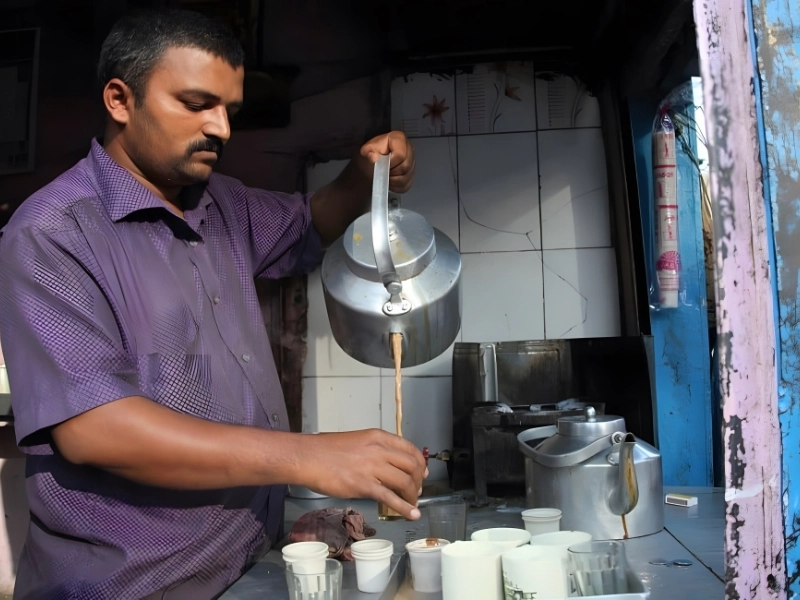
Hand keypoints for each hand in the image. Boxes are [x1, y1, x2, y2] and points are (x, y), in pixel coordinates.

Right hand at [300, 429, 426, 519]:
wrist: (307, 457)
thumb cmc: (325, 450)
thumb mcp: (356, 441)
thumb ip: (372, 450)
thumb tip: (383, 465)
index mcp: (377, 437)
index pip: (409, 448)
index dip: (419, 463)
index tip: (422, 472)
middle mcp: (379, 449)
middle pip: (412, 465)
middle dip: (418, 480)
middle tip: (416, 490)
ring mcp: (373, 467)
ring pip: (405, 481)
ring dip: (413, 495)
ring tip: (412, 504)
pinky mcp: (364, 485)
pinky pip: (391, 498)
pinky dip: (405, 508)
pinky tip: (411, 514)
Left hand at [359, 131, 415, 193]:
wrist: (368, 167)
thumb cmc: (368, 157)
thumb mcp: (365, 152)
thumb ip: (369, 153)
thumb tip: (374, 157)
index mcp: (399, 138)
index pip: (401, 155)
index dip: (391, 163)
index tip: (382, 165)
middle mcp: (409, 148)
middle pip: (405, 166)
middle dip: (392, 172)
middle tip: (382, 171)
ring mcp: (412, 162)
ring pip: (406, 177)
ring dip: (393, 180)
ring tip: (384, 176)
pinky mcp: (411, 175)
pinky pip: (406, 184)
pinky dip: (395, 186)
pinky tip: (388, 181)